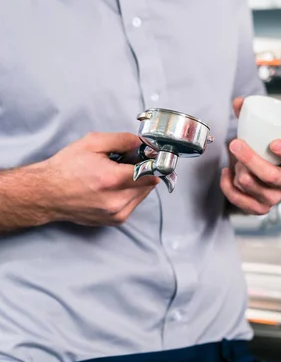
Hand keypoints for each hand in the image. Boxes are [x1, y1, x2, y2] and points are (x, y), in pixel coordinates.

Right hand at [42, 132, 159, 225]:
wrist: (46, 193)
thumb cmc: (66, 168)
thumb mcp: (92, 143)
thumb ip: (122, 140)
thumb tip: (143, 143)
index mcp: (112, 180)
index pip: (151, 173)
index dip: (152, 162)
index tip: (150, 156)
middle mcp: (117, 200)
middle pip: (150, 184)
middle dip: (144, 172)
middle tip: (129, 164)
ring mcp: (117, 214)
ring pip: (144, 195)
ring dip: (138, 184)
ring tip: (118, 176)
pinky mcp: (115, 221)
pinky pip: (134, 204)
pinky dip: (131, 194)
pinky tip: (115, 187)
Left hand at [220, 98, 280, 214]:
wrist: (256, 171)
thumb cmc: (262, 149)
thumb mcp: (259, 131)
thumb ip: (250, 113)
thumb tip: (239, 102)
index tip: (274, 142)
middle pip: (272, 176)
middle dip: (251, 160)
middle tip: (235, 144)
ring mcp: (275, 196)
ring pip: (255, 188)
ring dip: (240, 172)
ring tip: (236, 161)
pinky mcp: (260, 208)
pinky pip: (243, 202)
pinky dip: (229, 187)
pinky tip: (226, 174)